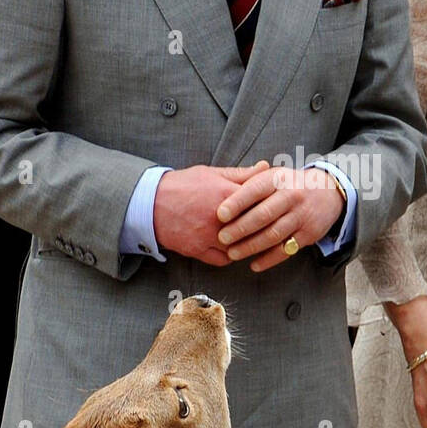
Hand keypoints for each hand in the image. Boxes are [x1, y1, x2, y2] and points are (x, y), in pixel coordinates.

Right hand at [153, 161, 269, 264]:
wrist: (150, 202)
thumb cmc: (183, 185)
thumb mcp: (212, 173)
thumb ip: (241, 173)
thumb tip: (266, 167)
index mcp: (225, 194)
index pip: (260, 203)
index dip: (270, 206)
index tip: (276, 207)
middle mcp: (218, 218)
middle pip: (253, 228)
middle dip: (263, 228)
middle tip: (271, 227)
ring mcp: (208, 236)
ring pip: (240, 247)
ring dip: (247, 245)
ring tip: (252, 240)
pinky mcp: (197, 250)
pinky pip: (223, 260)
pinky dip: (229, 256)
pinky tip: (233, 249)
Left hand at [215, 166, 344, 272]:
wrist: (327, 192)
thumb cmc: (289, 185)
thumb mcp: (274, 175)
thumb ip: (250, 180)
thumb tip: (221, 186)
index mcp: (278, 179)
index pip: (256, 190)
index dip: (237, 202)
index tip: (220, 214)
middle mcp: (292, 196)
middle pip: (264, 215)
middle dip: (241, 228)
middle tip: (222, 238)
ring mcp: (301, 216)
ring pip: (274, 234)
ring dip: (251, 246)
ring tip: (233, 253)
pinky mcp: (309, 234)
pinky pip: (286, 250)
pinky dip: (269, 259)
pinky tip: (254, 264)